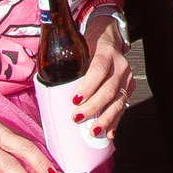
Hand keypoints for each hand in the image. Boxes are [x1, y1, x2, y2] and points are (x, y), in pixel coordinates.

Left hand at [72, 10, 134, 135]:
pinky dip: (116, 122)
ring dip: (106, 118)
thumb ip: (67, 61)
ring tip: (93, 132)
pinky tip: (109, 134)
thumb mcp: (80, 46)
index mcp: (106, 52)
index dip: (88, 86)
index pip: (98, 70)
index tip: (75, 100)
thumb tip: (43, 81)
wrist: (109, 38)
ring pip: (118, 101)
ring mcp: (126, 78)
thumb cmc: (90, 44)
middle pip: (108, 89)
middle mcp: (119, 65)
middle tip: (77, 118)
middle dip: (93, 106)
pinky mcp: (129, 88)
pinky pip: (123, 107)